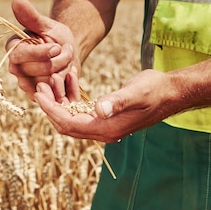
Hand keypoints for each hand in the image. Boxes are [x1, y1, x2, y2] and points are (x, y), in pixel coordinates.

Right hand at [6, 0, 79, 100]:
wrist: (65, 52)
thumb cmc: (54, 36)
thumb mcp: (47, 24)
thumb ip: (31, 16)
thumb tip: (17, 0)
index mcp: (13, 48)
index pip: (21, 56)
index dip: (41, 53)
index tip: (56, 46)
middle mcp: (15, 67)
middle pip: (39, 71)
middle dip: (60, 60)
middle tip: (66, 50)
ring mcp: (25, 83)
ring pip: (49, 83)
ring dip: (64, 70)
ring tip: (66, 60)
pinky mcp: (37, 95)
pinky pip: (54, 94)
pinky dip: (65, 83)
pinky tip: (67, 74)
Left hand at [35, 69, 180, 141]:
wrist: (172, 92)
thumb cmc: (156, 90)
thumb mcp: (136, 93)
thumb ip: (117, 102)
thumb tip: (98, 109)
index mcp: (106, 129)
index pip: (69, 124)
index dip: (51, 110)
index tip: (38, 93)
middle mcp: (103, 131)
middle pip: (66, 123)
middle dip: (50, 105)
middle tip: (40, 84)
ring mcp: (104, 124)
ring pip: (71, 116)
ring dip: (59, 99)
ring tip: (52, 78)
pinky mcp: (105, 116)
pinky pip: (80, 110)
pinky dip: (71, 96)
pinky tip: (69, 78)